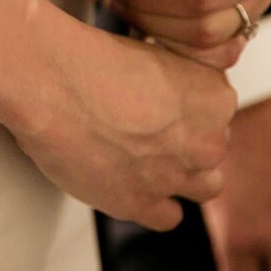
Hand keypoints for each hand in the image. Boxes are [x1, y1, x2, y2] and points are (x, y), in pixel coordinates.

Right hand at [10, 14, 237, 232]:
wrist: (51, 85)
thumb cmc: (91, 61)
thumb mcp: (153, 53)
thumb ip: (177, 81)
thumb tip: (172, 94)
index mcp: (215, 98)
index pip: (219, 112)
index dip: (190, 110)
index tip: (166, 107)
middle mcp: (205, 142)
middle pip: (212, 150)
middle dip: (186, 144)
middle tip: (149, 131)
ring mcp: (176, 177)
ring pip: (203, 188)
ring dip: (181, 178)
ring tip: (149, 161)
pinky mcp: (141, 204)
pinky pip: (168, 218)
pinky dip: (154, 206)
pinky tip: (134, 186)